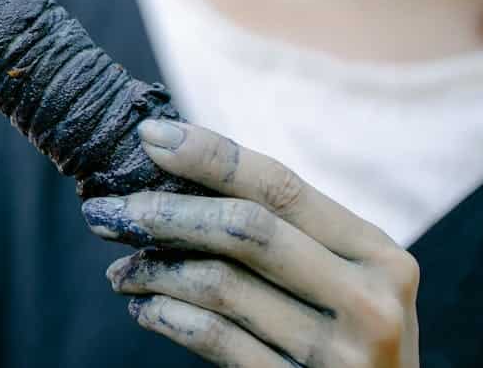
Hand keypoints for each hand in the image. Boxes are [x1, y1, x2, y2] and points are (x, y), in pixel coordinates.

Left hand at [82, 121, 419, 366]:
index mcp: (378, 254)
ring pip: (221, 286)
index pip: (281, 186)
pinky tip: (145, 307)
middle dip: (165, 212)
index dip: (211, 156)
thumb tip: (176, 167)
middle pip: (247, 230)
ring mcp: (339, 356)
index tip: (148, 136)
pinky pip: (217, 341)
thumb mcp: (342, 280)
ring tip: (118, 270)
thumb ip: (284, 233)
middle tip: (105, 210)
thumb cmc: (346, 337)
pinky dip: (168, 317)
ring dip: (154, 270)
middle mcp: (368, 301)